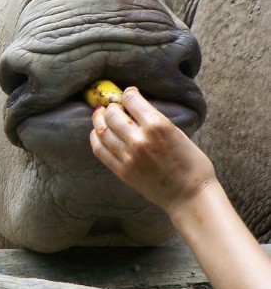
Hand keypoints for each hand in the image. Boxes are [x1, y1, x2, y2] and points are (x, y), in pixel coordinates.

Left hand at [89, 86, 216, 216]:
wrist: (190, 195)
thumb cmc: (192, 164)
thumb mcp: (178, 133)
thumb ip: (156, 120)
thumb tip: (138, 109)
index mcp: (157, 126)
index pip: (131, 100)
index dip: (129, 94)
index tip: (130, 94)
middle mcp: (139, 139)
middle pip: (112, 114)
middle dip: (112, 107)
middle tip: (114, 107)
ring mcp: (128, 156)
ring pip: (102, 130)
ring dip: (100, 119)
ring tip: (101, 115)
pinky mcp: (121, 171)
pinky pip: (100, 150)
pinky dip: (95, 137)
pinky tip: (97, 133)